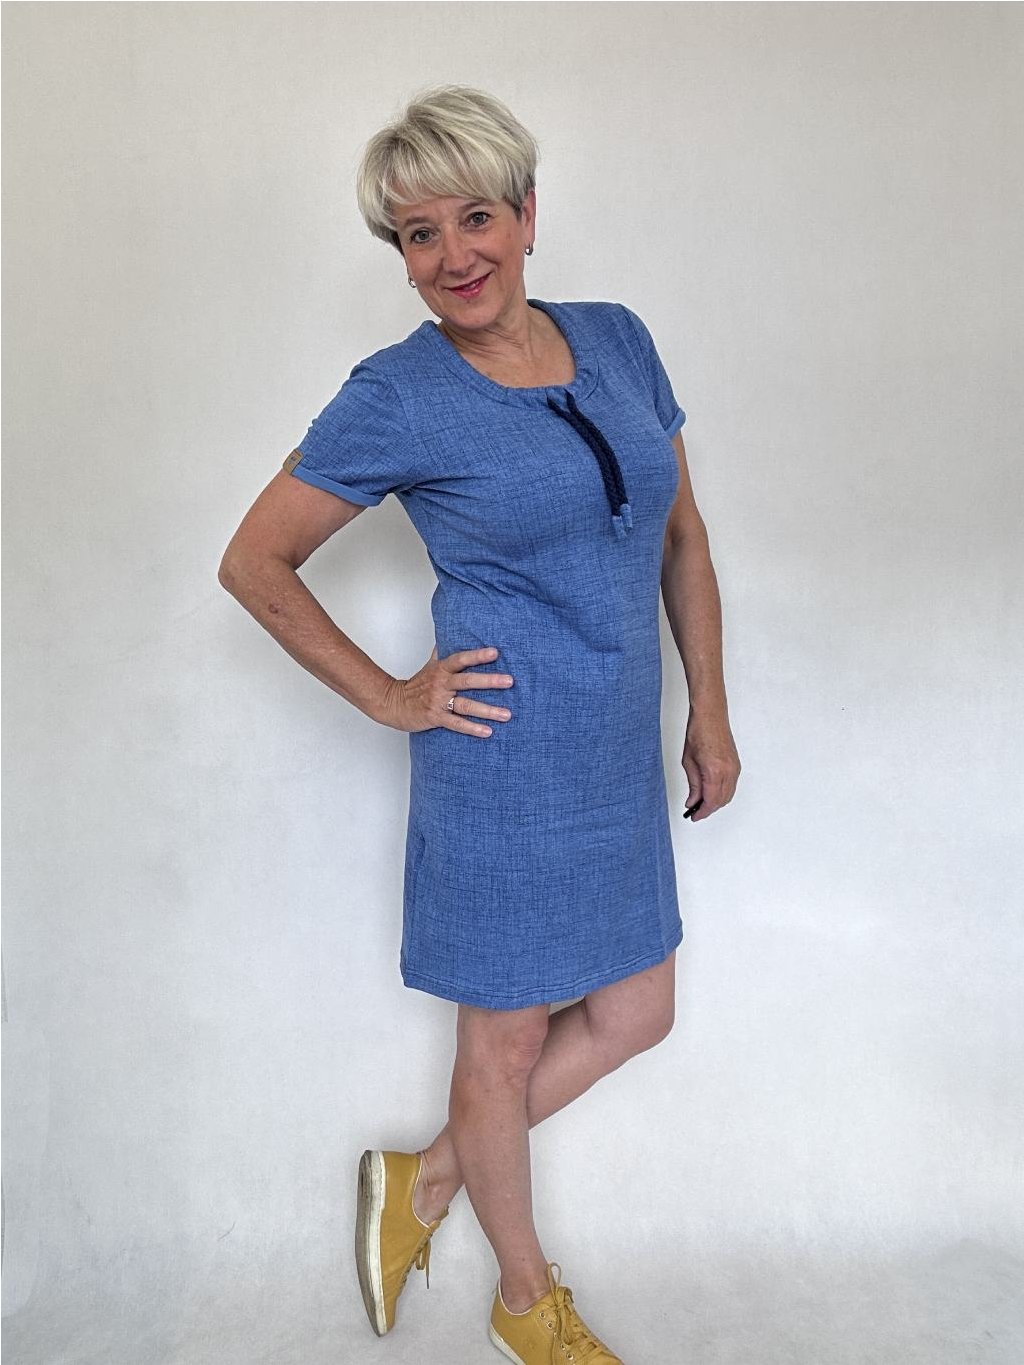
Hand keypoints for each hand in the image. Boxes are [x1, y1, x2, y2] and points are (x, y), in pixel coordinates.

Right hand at [380, 644, 514, 737]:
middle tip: (510, 681)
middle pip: (467, 681)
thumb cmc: (415, 686)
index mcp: (441, 670)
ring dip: (487, 710)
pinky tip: (487, 732)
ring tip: (506, 714)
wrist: (392, 703)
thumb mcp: (429, 666)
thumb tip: (449, 635)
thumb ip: (442, 652)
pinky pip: (456, 723)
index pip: (461, 659)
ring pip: (466, 705)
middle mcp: (441, 684)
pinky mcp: (435, 718)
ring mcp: (438, 702)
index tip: (495, 653)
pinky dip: (472, 728)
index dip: (477, 656)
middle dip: (489, 681)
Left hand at [681, 705, 739, 820]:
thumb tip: (692, 801)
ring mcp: (735, 769)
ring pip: (728, 795)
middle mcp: (728, 772)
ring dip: (716, 802)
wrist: (711, 717)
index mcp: (714, 771)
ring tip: (701, 803)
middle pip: (721, 801)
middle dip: (708, 809)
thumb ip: (693, 785)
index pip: (710, 801)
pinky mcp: (737, 765)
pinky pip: (732, 786)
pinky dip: (722, 793)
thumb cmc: (698, 733)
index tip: (694, 816)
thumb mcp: (689, 762)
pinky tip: (712, 793)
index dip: (702, 812)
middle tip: (695, 811)